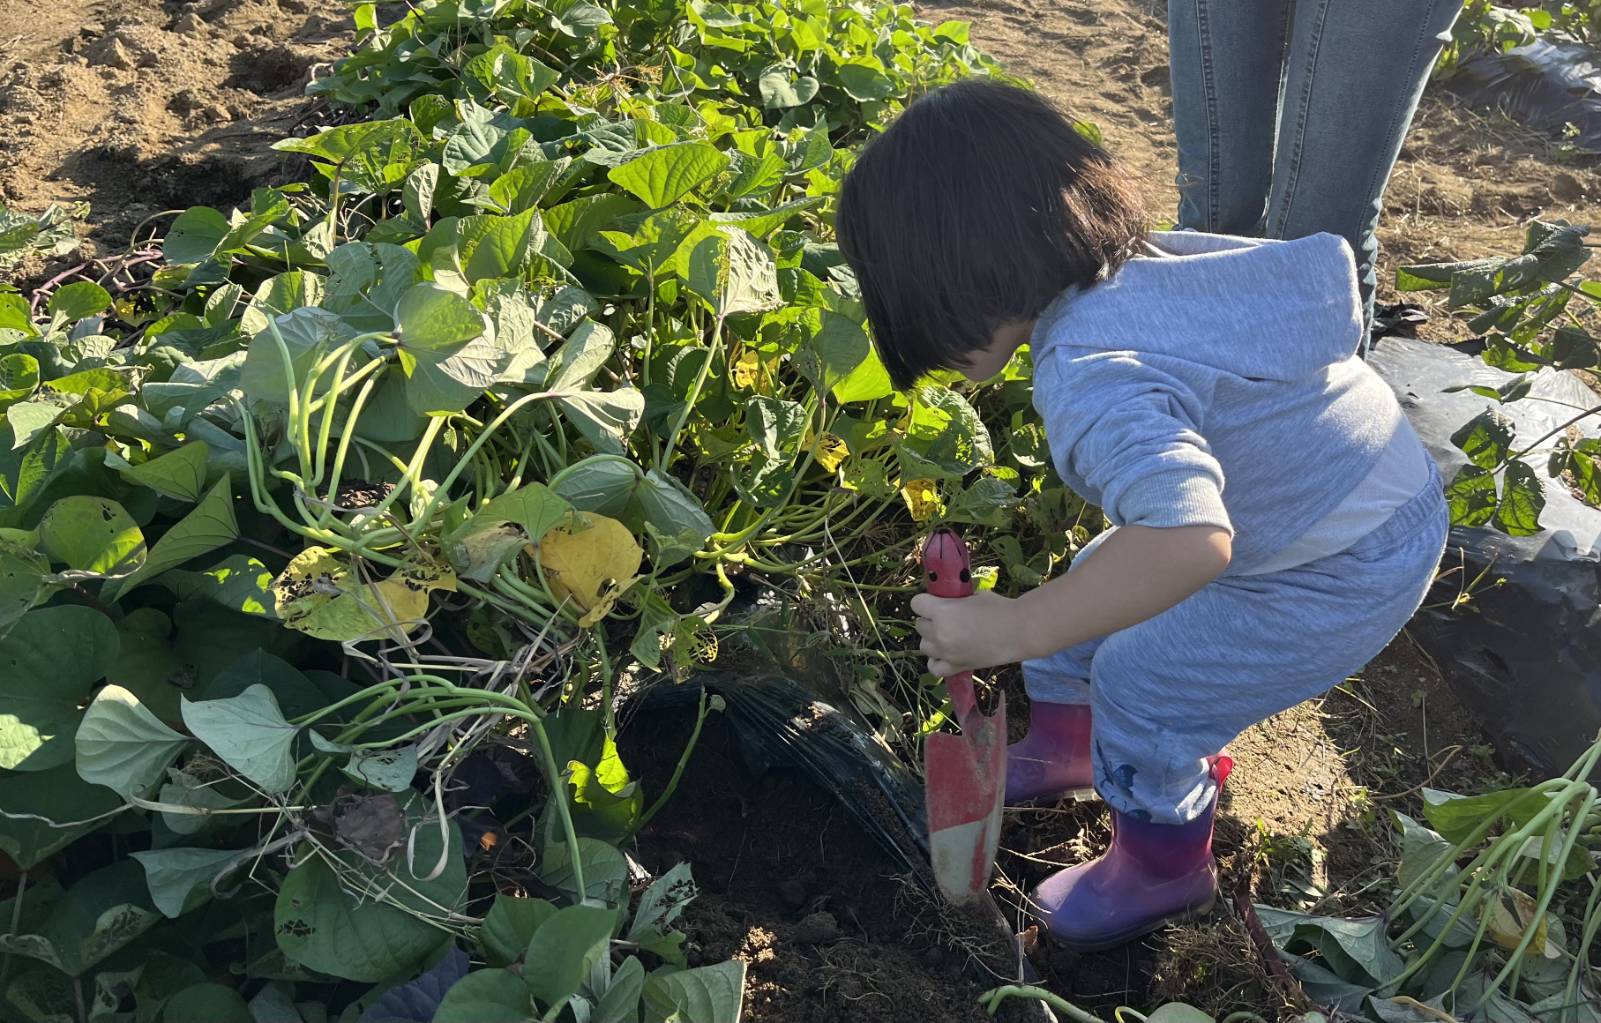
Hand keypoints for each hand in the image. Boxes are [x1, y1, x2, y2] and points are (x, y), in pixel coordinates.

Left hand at [909, 590, 1024, 677]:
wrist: (1019, 631)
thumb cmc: (999, 608)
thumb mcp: (973, 596)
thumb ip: (955, 600)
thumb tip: (948, 601)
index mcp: (942, 611)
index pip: (916, 604)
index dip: (926, 602)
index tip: (936, 602)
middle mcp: (939, 633)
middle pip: (919, 625)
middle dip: (930, 620)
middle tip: (948, 618)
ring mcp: (946, 652)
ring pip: (923, 646)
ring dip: (933, 639)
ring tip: (949, 635)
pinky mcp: (956, 667)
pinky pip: (934, 667)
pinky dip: (937, 661)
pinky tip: (946, 654)